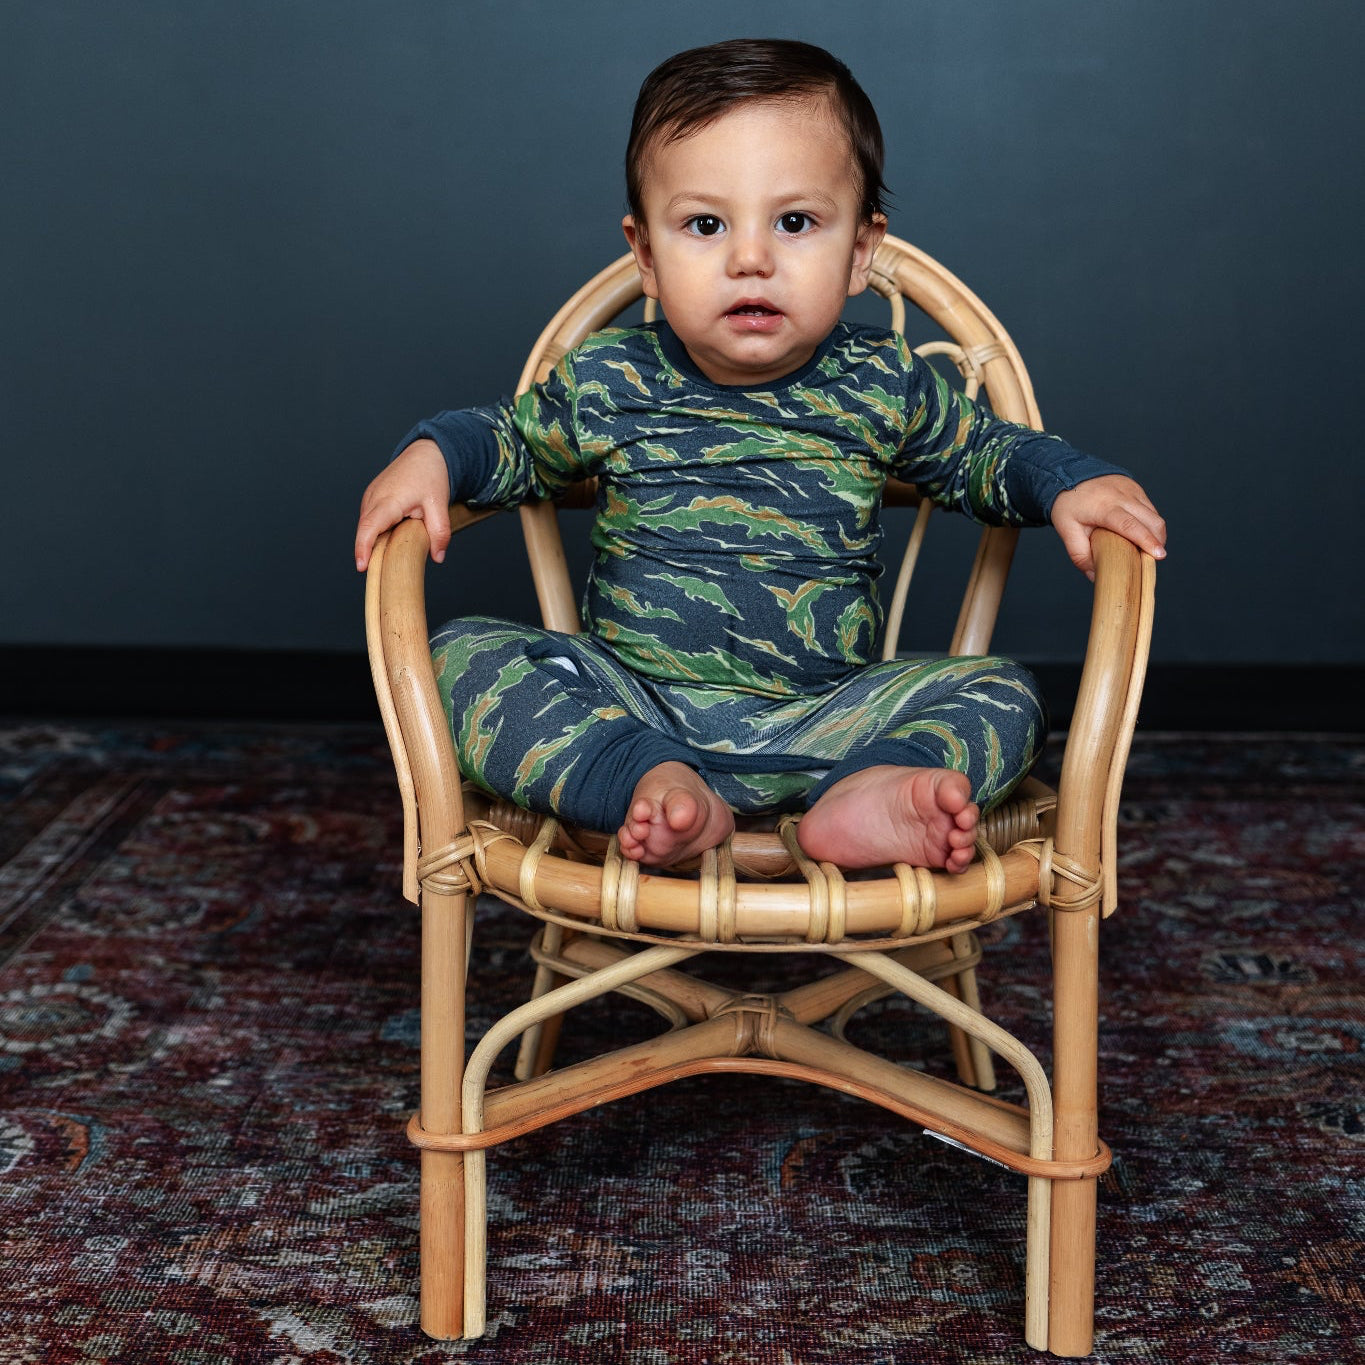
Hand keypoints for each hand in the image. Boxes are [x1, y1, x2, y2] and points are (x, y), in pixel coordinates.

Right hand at [354, 439, 451, 570]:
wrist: (425, 454)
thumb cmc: (430, 476)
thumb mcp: (440, 504)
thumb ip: (440, 532)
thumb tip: (438, 556)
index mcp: (388, 500)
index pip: (370, 527)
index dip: (363, 547)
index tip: (362, 566)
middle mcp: (374, 498)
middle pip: (366, 531)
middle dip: (370, 552)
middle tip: (383, 571)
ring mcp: (370, 498)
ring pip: (367, 527)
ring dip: (376, 541)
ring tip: (391, 552)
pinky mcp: (371, 499)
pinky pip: (370, 521)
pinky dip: (378, 532)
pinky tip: (392, 536)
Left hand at [1050, 474, 1165, 578]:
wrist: (1070, 475)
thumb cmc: (1069, 505)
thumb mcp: (1067, 530)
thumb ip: (1080, 555)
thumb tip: (1095, 577)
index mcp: (1104, 507)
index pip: (1130, 525)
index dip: (1146, 540)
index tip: (1159, 555)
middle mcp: (1122, 496)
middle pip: (1151, 520)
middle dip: (1157, 541)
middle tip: (1151, 559)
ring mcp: (1132, 490)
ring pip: (1154, 515)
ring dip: (1155, 534)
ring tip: (1145, 549)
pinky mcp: (1136, 488)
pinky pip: (1150, 509)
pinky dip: (1150, 524)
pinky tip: (1140, 533)